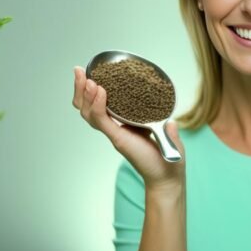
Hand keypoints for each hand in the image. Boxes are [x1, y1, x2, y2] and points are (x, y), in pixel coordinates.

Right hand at [72, 66, 185, 191]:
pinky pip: (102, 120)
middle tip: (79, 71)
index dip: (92, 90)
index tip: (90, 73)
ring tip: (86, 78)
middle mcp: (115, 127)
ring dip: (85, 95)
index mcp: (124, 124)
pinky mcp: (118, 138)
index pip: (100, 105)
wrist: (167, 179)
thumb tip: (172, 121)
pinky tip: (99, 91)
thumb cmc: (167, 159)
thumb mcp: (167, 138)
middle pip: (87, 108)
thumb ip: (168, 129)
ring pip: (89, 113)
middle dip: (80, 89)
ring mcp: (115, 133)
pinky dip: (98, 105)